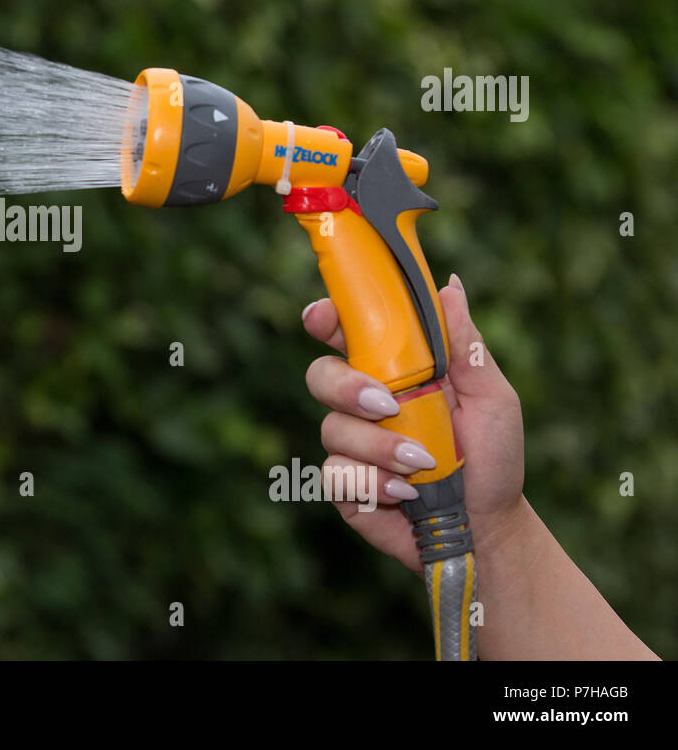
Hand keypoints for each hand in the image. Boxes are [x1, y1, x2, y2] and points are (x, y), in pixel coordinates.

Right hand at [302, 274, 525, 572]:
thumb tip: (451, 286)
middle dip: (346, 387)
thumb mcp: (492, 397)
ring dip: (378, 447)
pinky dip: (374, 482)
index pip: (345, 333)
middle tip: (385, 405)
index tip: (321, 317)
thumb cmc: (492, 456)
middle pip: (320, 374)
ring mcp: (350, 444)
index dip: (325, 318)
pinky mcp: (345, 485)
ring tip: (422, 465)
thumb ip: (465, 346)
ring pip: (332, 429)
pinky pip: (338, 474)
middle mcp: (363, 402)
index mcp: (392, 370)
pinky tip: (406, 492)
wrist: (488, 526)